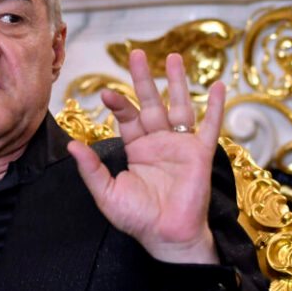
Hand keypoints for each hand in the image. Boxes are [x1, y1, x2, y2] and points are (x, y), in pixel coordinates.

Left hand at [67, 50, 225, 263]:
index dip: (119, 103)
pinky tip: (220, 86)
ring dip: (178, 83)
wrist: (166, 237)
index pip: (127, 117)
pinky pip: (210, 126)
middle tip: (137, 53)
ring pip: (179, 106)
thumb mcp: (106, 192)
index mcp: (136, 148)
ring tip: (175, 57)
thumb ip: (90, 168)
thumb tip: (71, 145)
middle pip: (151, 102)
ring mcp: (180, 145)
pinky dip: (216, 106)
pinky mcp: (200, 154)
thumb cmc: (137, 217)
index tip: (107, 93)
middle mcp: (158, 141)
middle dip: (144, 79)